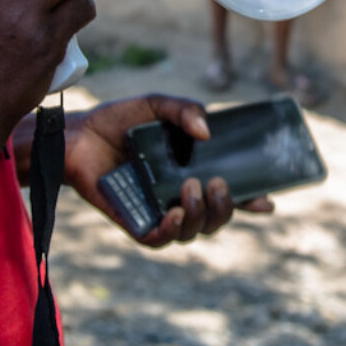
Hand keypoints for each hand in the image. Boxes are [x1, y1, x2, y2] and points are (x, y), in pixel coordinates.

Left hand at [64, 95, 271, 244]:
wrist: (77, 135)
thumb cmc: (118, 121)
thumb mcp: (157, 105)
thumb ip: (185, 110)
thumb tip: (206, 133)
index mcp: (192, 170)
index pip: (229, 191)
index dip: (252, 199)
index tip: (267, 200)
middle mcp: (179, 195)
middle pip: (218, 217)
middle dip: (226, 206)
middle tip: (216, 183)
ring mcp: (159, 211)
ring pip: (194, 231)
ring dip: (202, 215)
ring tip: (190, 190)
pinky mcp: (135, 223)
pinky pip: (161, 240)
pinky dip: (173, 230)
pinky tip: (175, 213)